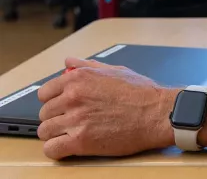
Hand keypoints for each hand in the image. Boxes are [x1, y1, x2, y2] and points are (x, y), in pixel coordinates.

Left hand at [37, 57, 175, 159]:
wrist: (157, 113)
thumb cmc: (142, 93)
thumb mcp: (115, 71)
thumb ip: (88, 66)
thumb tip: (69, 62)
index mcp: (79, 79)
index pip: (45, 92)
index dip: (54, 100)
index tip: (62, 106)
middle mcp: (74, 97)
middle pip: (45, 113)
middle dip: (56, 117)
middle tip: (72, 120)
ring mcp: (76, 120)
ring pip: (45, 131)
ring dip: (56, 134)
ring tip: (71, 134)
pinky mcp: (81, 141)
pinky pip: (52, 149)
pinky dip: (56, 150)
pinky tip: (68, 146)